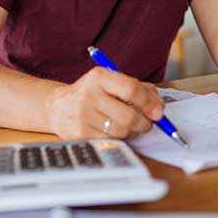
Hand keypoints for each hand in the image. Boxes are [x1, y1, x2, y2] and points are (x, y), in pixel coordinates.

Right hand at [45, 67, 164, 139]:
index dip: (149, 103)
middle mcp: (89, 94)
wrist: (58, 107)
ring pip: (122, 131)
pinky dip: (119, 139)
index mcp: (99, 76)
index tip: (158, 112)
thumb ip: (137, 89)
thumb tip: (159, 106)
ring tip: (128, 126)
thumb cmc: (92, 94)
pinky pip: (111, 141)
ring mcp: (83, 115)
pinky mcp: (80, 134)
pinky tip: (114, 131)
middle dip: (145, 123)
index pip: (131, 89)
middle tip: (147, 124)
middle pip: (129, 116)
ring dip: (132, 132)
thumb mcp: (111, 83)